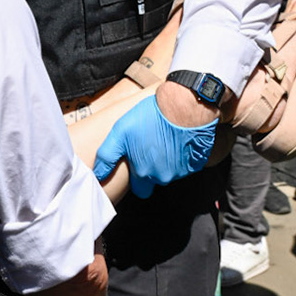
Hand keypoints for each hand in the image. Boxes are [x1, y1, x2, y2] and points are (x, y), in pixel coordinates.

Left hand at [93, 94, 215, 199]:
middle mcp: (163, 176)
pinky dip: (183, 156)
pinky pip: (187, 165)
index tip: (138, 162)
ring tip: (164, 140)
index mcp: (143, 173)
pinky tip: (178, 141)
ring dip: (168, 161)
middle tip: (151, 148)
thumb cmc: (151, 117)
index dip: (137, 177)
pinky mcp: (196, 163)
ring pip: (171, 173)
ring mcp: (181, 171)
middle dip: (153, 169)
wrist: (183, 106)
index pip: (139, 190)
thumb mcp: (121, 132)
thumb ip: (107, 156)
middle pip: (155, 181)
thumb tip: (98, 174)